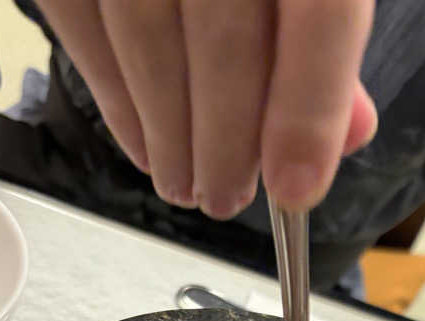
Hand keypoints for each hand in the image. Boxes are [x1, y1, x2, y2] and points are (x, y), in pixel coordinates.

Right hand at [37, 0, 376, 216]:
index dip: (308, 110)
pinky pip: (82, 23)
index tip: (296, 190)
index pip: (320, 9)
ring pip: (147, 38)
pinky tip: (140, 139)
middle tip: (227, 197)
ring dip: (168, 132)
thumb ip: (329, 25)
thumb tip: (343, 131)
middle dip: (227, 141)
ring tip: (184, 183)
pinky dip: (113, 95)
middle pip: (225, 36)